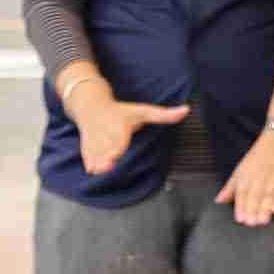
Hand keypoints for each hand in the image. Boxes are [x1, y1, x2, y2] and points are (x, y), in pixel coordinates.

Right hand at [69, 91, 190, 174]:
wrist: (90, 106)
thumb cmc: (120, 111)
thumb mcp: (143, 111)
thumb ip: (164, 115)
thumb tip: (187, 110)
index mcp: (119, 128)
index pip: (117, 142)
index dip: (115, 151)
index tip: (114, 156)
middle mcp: (105, 136)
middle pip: (106, 155)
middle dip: (107, 162)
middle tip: (108, 166)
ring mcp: (93, 143)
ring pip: (95, 160)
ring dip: (100, 165)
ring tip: (104, 167)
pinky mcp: (86, 149)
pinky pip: (89, 162)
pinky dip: (93, 165)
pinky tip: (98, 166)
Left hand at [216, 129, 273, 226]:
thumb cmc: (262, 152)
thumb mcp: (243, 167)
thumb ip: (231, 186)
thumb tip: (219, 200)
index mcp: (247, 173)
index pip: (242, 192)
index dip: (241, 206)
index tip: (240, 219)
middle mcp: (260, 176)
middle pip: (255, 195)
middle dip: (252, 209)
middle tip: (252, 223)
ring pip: (269, 194)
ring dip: (265, 208)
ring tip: (263, 221)